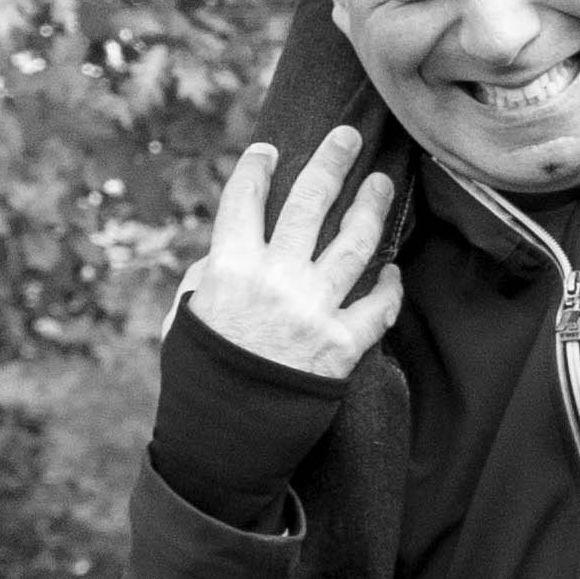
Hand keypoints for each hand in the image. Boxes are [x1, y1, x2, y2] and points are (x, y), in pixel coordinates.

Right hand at [186, 130, 402, 377]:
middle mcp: (276, 280)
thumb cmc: (199, 378)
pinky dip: (390, 287)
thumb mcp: (184, 321)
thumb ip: (207, 280)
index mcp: (229, 269)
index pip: (244, 201)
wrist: (224, 441)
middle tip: (347, 136)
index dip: (257, 169)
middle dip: (331, 162)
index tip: (269, 150)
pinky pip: (378, 307)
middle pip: (310, 203)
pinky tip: (395, 270)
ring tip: (382, 184)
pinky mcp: (344, 346)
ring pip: (356, 243)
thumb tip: (226, 254)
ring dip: (372, 207)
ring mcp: (314, 310)